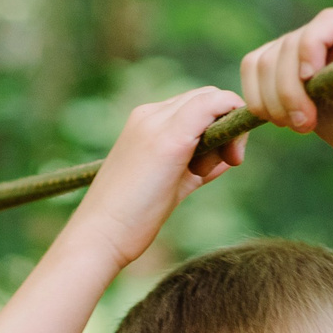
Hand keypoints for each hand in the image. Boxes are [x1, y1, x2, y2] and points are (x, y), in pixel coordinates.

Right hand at [58, 86, 247, 270]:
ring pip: (212, 98)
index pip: (195, 104)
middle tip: (232, 161)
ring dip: (229, 129)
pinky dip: (232, 119)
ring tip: (214, 171)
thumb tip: (228, 155)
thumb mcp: (171, 184)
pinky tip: (231, 158)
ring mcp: (157, 124)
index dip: (219, 122)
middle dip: (229, 122)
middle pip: (206, 96)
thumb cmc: (131, 219)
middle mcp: (149, 115)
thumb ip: (198, 164)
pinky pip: (213, 106)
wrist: (99, 237)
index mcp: (144, 122)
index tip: (227, 159)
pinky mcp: (170, 141)